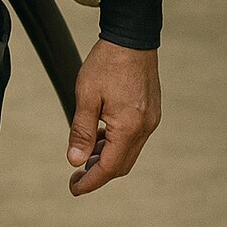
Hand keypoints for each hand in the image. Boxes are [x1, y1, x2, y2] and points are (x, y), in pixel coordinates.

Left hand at [66, 39, 160, 195]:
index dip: (91, 181)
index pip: (109, 167)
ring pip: (128, 151)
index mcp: (128, 127)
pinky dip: (116, 144)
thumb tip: (74, 161)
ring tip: (84, 158)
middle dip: (98, 174)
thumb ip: (81, 130)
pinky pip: (134, 137)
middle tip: (76, 177)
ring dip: (107, 158)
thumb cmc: (106, 63)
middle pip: (122, 164)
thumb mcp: (86, 96)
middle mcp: (144, 128)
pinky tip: (100, 137)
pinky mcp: (151, 111)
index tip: (74, 188)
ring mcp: (151, 120)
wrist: (132, 37)